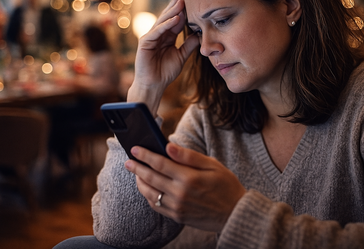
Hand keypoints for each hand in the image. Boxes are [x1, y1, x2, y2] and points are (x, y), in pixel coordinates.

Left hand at [125, 143, 246, 232]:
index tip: (135, 148)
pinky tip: (147, 188)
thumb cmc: (226, 185)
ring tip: (135, 173)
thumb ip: (189, 156)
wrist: (235, 214)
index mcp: (189, 178)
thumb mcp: (212, 165)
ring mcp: (177, 207)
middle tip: (128, 161)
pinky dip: (148, 196)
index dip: (145, 155)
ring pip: (150, 193)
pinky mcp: (177, 216)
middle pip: (151, 177)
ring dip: (140, 182)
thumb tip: (169, 146)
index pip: (160, 163)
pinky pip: (156, 206)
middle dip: (137, 167)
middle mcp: (180, 193)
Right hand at [128, 0, 198, 114]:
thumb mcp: (181, 56)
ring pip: (163, 21)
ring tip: (182, 1)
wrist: (154, 85)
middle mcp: (157, 34)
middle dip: (176, 5)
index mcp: (166, 37)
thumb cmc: (165, 72)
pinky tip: (176, 18)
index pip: (175, 20)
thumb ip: (189, 45)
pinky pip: (157, 31)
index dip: (182, 10)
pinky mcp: (145, 42)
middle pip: (168, 17)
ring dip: (172, 11)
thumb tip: (199, 34)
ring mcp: (150, 37)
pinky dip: (166, 25)